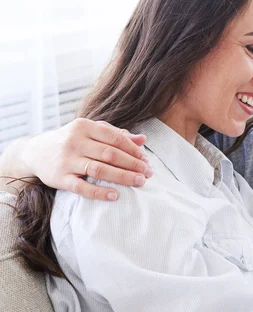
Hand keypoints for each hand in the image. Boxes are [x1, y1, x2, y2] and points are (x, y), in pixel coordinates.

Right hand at [24, 118, 151, 200]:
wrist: (35, 152)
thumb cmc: (71, 140)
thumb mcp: (90, 132)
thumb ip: (116, 134)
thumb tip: (143, 139)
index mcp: (85, 126)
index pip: (115, 138)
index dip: (133, 150)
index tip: (146, 160)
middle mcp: (75, 141)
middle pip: (110, 154)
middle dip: (132, 164)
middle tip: (148, 173)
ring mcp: (66, 160)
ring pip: (99, 169)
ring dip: (122, 177)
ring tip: (139, 182)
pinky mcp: (59, 177)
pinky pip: (82, 187)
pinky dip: (99, 192)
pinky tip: (115, 196)